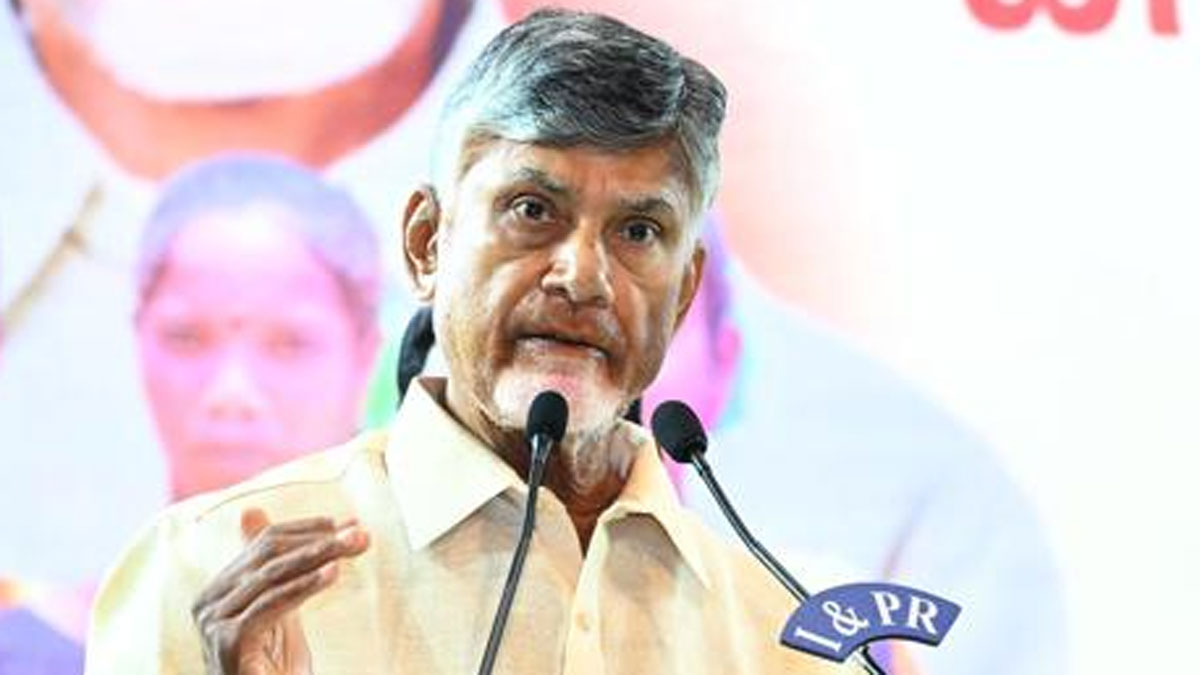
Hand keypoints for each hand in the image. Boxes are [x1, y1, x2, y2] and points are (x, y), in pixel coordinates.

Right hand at [191, 508, 370, 674]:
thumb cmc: (275, 665)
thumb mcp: (280, 608)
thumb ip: (276, 567)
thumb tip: (256, 510)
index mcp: (219, 588)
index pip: (265, 542)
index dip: (310, 529)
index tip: (350, 522)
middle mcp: (208, 602)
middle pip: (269, 554)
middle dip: (319, 540)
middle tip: (359, 533)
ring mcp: (213, 623)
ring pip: (273, 575)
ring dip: (319, 556)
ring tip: (352, 545)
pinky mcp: (227, 642)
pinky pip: (270, 604)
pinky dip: (304, 586)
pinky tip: (332, 574)